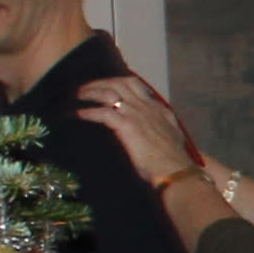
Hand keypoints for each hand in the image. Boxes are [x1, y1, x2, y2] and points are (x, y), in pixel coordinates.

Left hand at [76, 75, 196, 186]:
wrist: (175, 170)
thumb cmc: (173, 161)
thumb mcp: (172, 138)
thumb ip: (163, 129)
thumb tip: (157, 131)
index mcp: (158, 109)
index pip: (136, 86)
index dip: (118, 83)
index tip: (106, 86)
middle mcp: (146, 107)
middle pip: (119, 83)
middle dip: (100, 82)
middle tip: (86, 88)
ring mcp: (136, 114)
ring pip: (109, 92)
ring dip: (90, 92)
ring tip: (78, 96)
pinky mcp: (127, 126)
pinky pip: (102, 112)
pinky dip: (87, 112)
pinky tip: (77, 114)